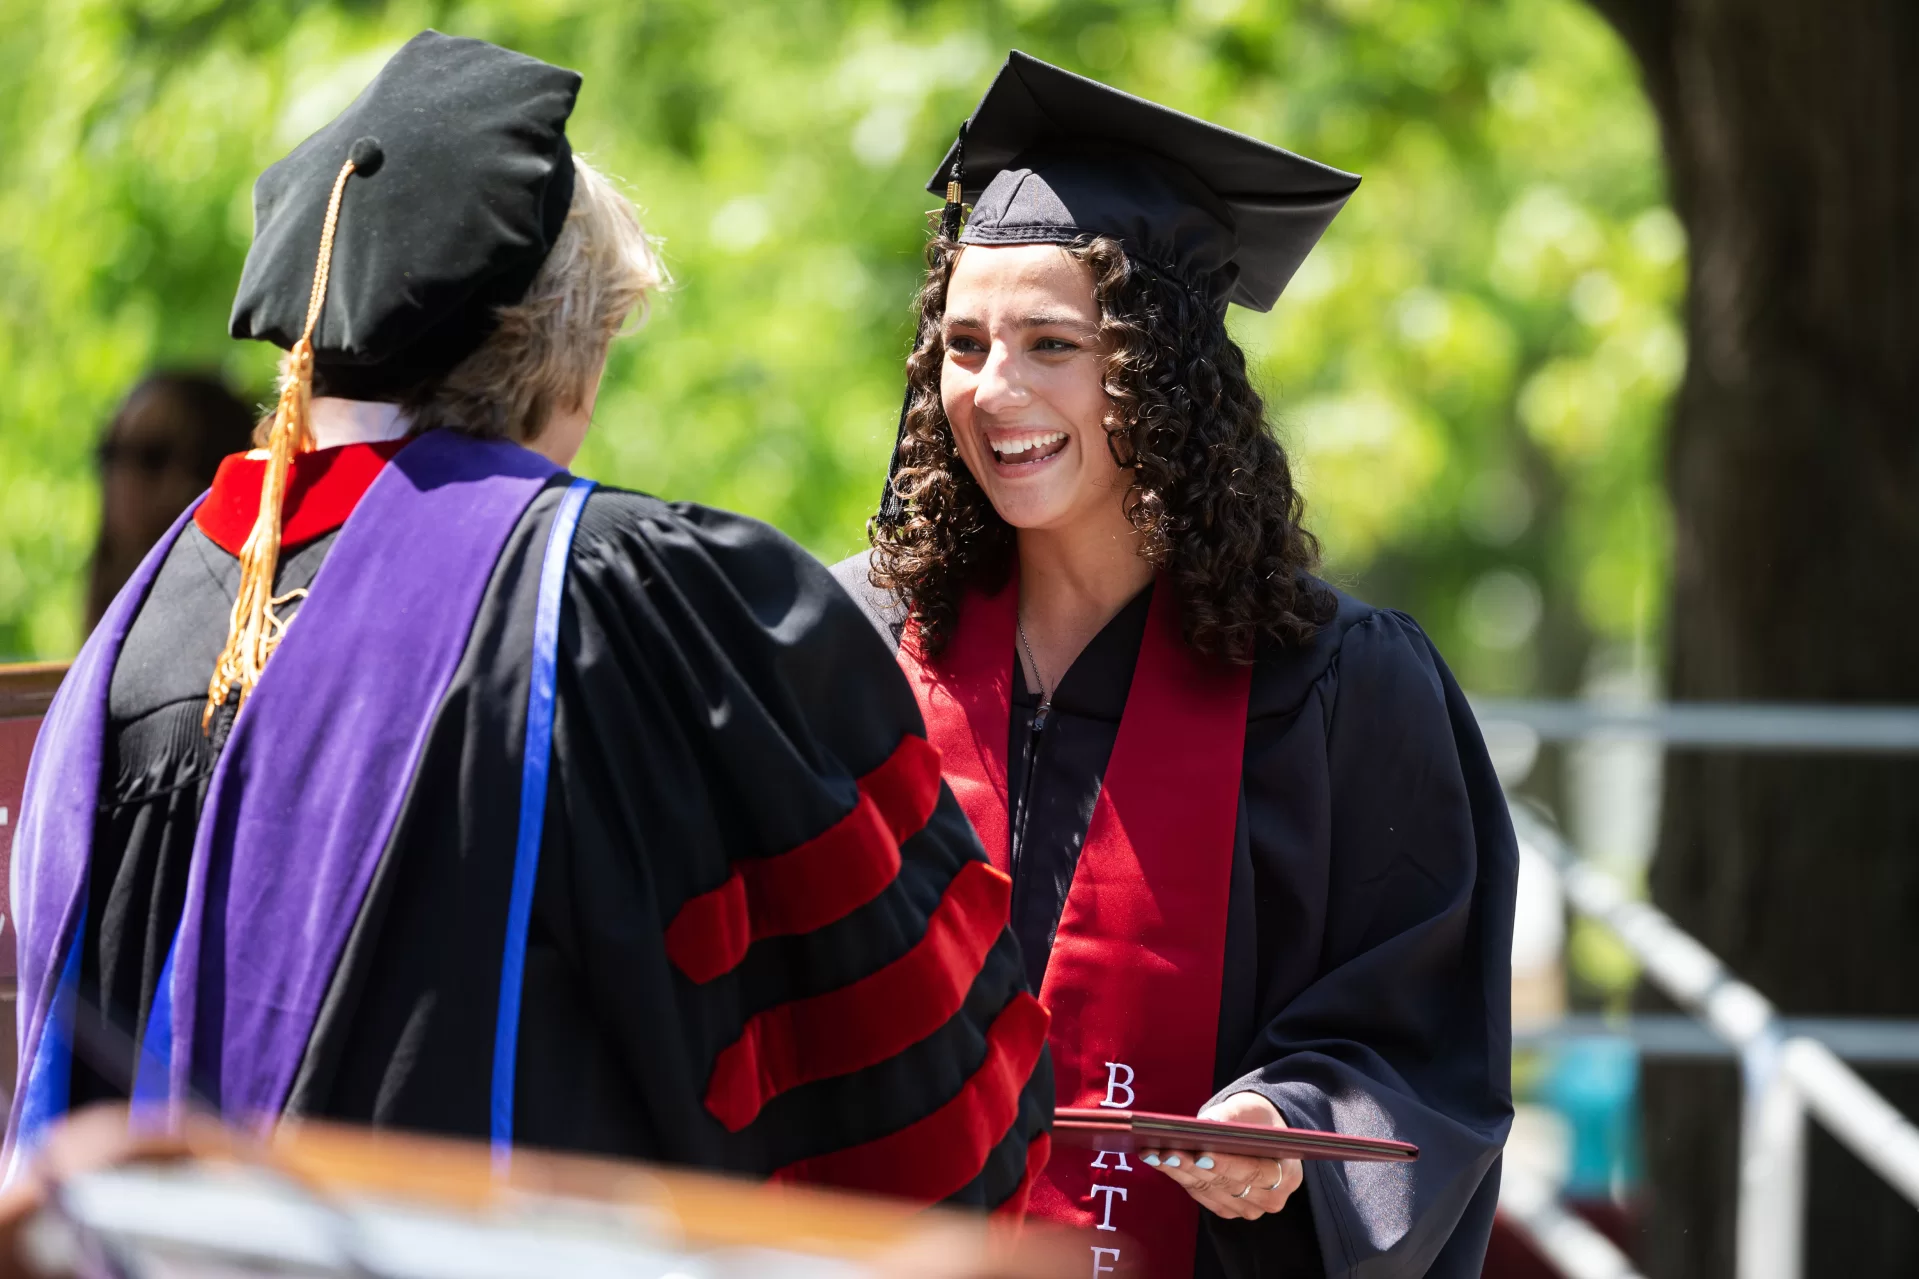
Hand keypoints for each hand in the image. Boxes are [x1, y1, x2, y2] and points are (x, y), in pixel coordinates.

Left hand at [1141, 1091, 1303, 1220]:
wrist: (1259, 1133)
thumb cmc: (1256, 1118)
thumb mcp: (1249, 1108)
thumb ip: (1231, 1116)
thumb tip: (1205, 1124)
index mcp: (1287, 1174)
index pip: (1255, 1172)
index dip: (1226, 1164)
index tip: (1200, 1153)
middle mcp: (1272, 1198)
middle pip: (1227, 1184)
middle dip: (1193, 1166)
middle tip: (1166, 1150)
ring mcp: (1249, 1208)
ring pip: (1208, 1190)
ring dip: (1178, 1171)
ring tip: (1154, 1153)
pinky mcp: (1227, 1208)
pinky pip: (1200, 1194)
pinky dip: (1178, 1175)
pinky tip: (1157, 1160)